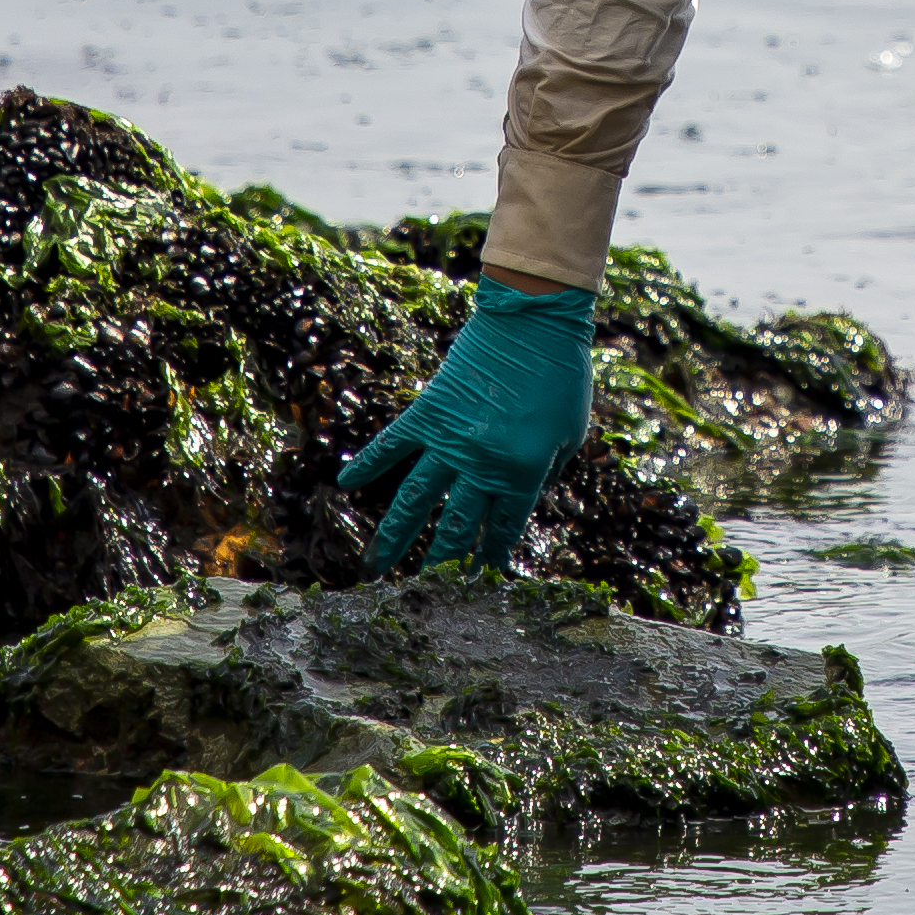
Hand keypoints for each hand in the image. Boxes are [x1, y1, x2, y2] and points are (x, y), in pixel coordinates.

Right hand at [340, 280, 600, 573]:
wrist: (534, 320)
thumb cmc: (561, 376)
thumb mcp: (570, 434)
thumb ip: (546, 471)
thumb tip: (523, 498)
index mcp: (522, 472)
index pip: (500, 529)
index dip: (487, 559)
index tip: (476, 583)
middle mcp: (481, 463)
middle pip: (454, 526)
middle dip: (439, 565)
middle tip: (423, 594)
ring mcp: (450, 438)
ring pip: (415, 499)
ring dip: (394, 535)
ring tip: (374, 568)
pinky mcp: (429, 410)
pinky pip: (392, 443)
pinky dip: (368, 462)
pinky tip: (345, 484)